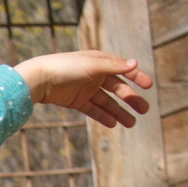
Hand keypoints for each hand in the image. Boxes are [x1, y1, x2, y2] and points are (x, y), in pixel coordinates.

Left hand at [13, 50, 151, 128]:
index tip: (149, 86)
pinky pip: (93, 110)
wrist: (38, 80)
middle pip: (118, 89)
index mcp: (100, 62)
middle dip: (131, 99)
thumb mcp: (92, 65)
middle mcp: (95, 75)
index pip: (123, 70)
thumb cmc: (65, 67)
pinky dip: (103, 117)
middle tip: (144, 110)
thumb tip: (135, 63)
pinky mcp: (76, 101)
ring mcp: (86, 89)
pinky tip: (113, 124)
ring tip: (131, 123)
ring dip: (119, 112)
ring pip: (107, 102)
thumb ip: (113, 66)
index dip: (137, 77)